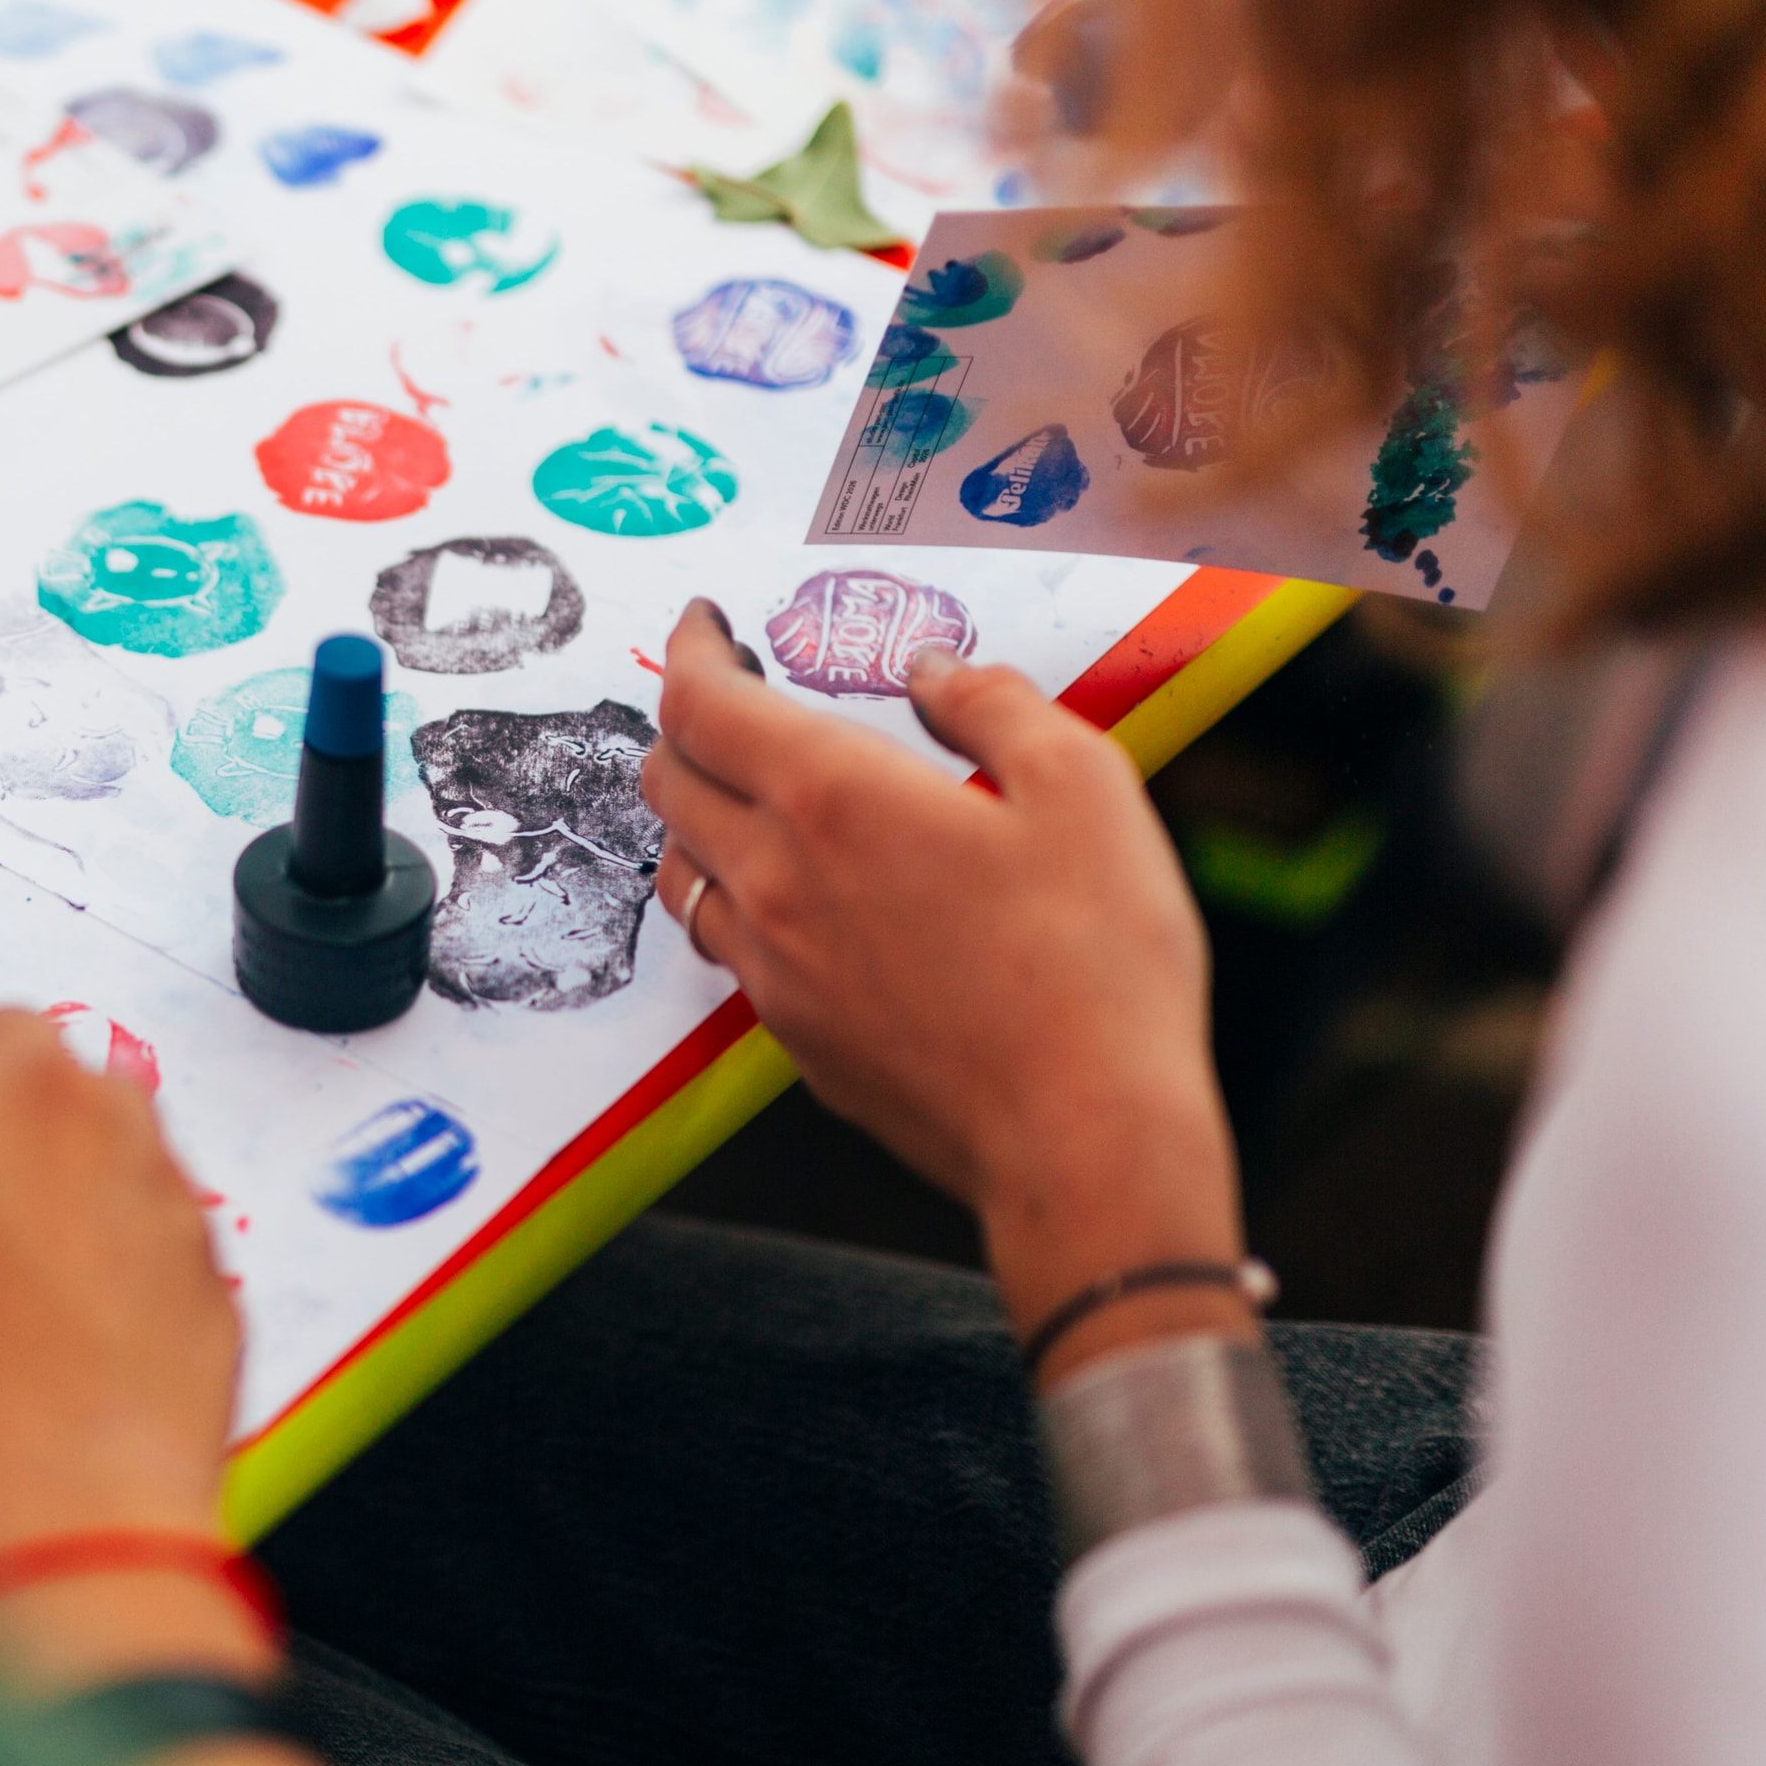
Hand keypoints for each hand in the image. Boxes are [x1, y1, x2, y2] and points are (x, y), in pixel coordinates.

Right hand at [0, 921, 256, 1681]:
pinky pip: (150, 1195)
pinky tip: (84, 1338)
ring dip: (56, 1159)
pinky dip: (120, 1238)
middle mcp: (29, 1101)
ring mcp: (133, 1162)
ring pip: (90, 1107)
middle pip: (0, 1032)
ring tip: (19, 1287)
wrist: (52, 1561)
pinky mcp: (204, 1235)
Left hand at [641, 602, 1248, 1361]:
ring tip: (751, 799)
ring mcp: (772, 969)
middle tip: (735, 702)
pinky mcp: (792, 1038)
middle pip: (669, 784)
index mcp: (831, 800)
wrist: (1082, 1139)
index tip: (704, 626)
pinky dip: (737, 903)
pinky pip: (729, 950)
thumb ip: (994, 705)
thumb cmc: (1097, 963)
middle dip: (687, 727)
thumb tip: (932, 673)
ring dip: (697, 820)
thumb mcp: (1083, 788)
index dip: (691, 653)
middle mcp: (774, 881)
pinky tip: (798, 904)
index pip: (702, 706)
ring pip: (681, 873)